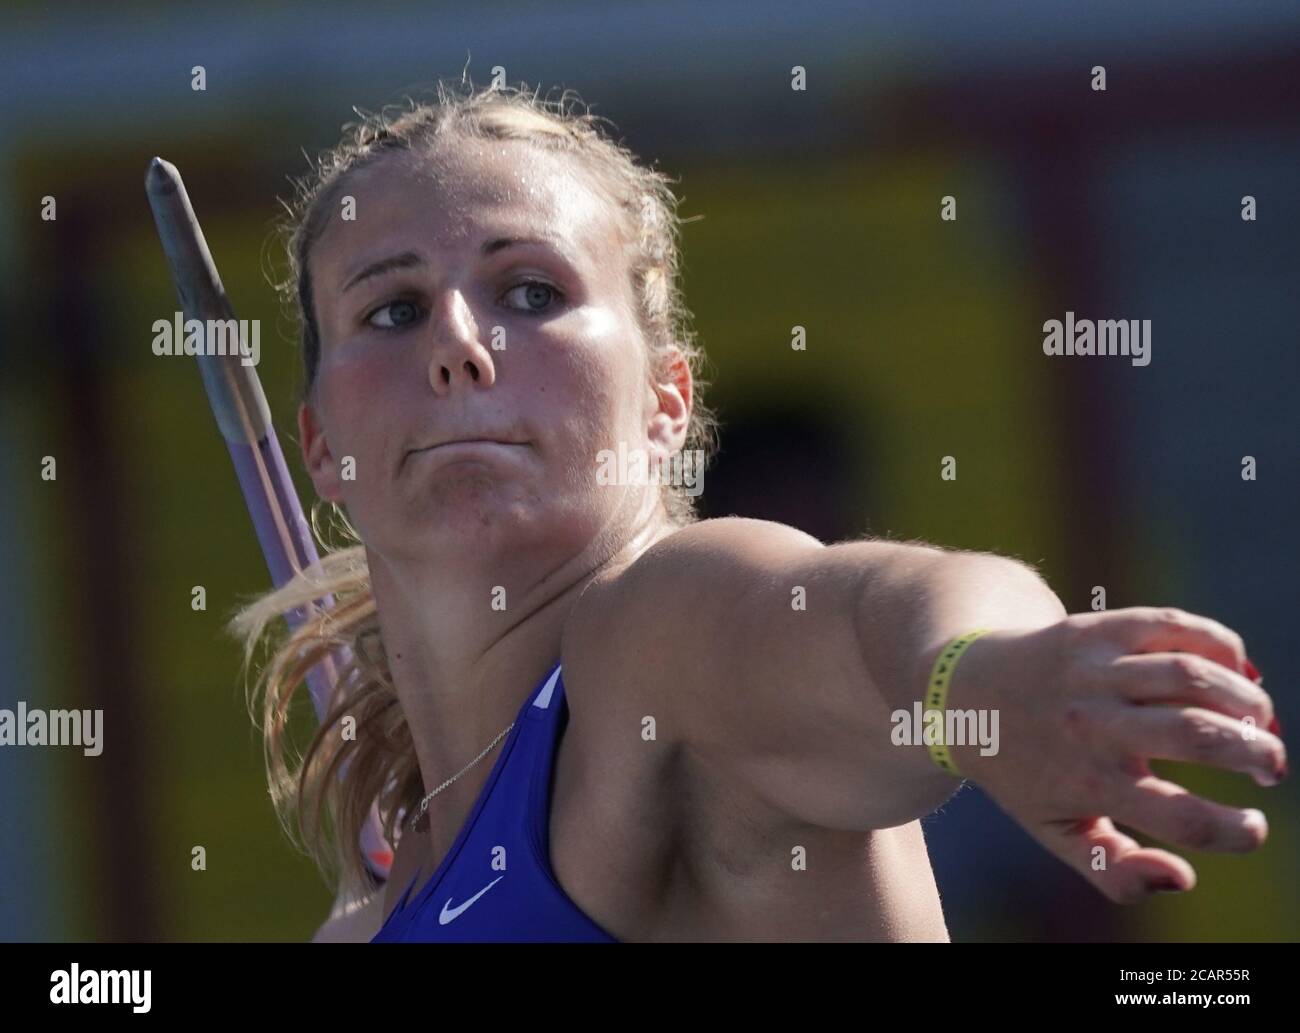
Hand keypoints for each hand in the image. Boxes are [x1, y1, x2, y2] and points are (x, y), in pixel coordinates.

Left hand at [949, 607, 1284, 903]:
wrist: (961, 693)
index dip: (1234, 830)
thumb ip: (1117, 871)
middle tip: (1270, 765)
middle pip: (1197, 733)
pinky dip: (1222, 645)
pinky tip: (1235, 670)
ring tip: (1259, 722)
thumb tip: (1185, 878)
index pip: (1179, 815)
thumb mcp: (1055, 831)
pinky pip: (1175, 626)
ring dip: (1248, 700)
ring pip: (1193, 674)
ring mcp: (1093, 670)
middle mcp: (1090, 723)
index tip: (1252, 827)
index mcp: (1086, 782)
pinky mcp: (1096, 629)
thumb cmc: (1024, 771)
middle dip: (1256, 752)